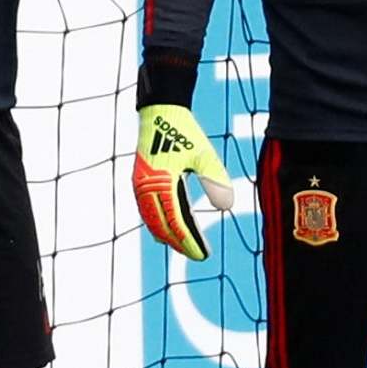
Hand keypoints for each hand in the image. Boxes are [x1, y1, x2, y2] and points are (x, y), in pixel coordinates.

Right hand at [133, 103, 235, 259]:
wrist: (161, 112)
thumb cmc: (184, 132)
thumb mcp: (204, 155)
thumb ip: (215, 180)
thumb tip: (227, 206)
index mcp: (162, 183)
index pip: (176, 222)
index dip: (189, 241)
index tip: (203, 255)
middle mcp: (146, 187)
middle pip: (162, 226)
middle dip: (179, 243)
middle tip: (197, 255)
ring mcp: (140, 185)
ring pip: (151, 220)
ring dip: (167, 236)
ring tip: (184, 246)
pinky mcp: (140, 180)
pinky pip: (146, 210)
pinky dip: (157, 224)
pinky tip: (167, 229)